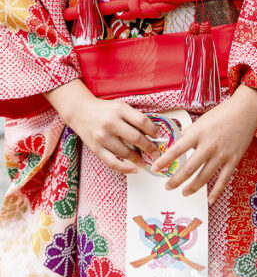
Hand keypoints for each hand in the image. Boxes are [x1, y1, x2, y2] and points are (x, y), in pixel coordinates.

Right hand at [45, 79, 159, 174]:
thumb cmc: (104, 110)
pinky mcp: (96, 148)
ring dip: (138, 160)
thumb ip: (134, 117)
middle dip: (149, 148)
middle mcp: (111, 123)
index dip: (153, 130)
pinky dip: (124, 169)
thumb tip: (151, 133)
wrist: (80, 111)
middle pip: (136, 138)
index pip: (142, 121)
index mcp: (120, 110)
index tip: (157, 136)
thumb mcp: (120, 107)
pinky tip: (133, 170)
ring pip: (125, 152)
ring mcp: (102, 136)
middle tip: (156, 153)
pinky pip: (112, 162)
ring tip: (145, 162)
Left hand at [152, 85, 256, 204]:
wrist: (246, 110)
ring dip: (192, 188)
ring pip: (204, 177)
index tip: (155, 169)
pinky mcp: (233, 160)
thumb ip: (189, 133)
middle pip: (188, 169)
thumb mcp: (201, 120)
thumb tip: (176, 143)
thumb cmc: (223, 113)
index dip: (164, 161)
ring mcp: (222, 154)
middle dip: (176, 180)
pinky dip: (216, 191)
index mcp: (199, 133)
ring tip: (184, 192)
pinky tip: (210, 200)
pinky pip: (223, 179)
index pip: (176, 151)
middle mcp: (209, 145)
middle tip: (167, 186)